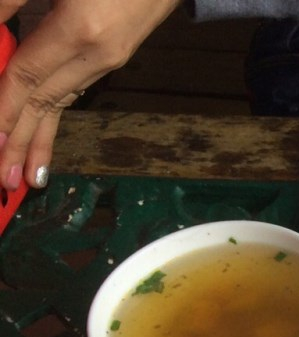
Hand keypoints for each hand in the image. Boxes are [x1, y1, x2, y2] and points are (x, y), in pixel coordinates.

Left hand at [0, 0, 181, 189]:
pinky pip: (74, 90)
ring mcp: (109, 57)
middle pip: (46, 104)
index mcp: (80, 30)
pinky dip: (55, 117)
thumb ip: (9, 2)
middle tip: (2, 184)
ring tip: (23, 178)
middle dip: (18, 143)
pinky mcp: (114, 53)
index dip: (1, 113)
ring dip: (38, 140)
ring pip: (62, 103)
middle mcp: (98, 54)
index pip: (25, 78)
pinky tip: (44, 137)